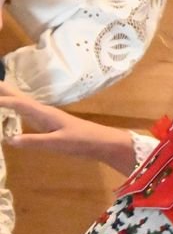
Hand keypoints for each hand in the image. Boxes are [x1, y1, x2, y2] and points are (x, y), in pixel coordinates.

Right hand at [0, 81, 135, 173]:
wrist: (102, 142)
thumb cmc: (82, 141)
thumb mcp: (57, 143)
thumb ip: (34, 141)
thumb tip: (8, 139)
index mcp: (44, 114)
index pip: (19, 104)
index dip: (2, 101)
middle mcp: (43, 112)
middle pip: (19, 98)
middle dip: (4, 90)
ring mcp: (46, 117)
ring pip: (22, 103)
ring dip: (8, 96)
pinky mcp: (49, 124)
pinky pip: (27, 112)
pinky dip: (16, 108)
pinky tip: (14, 109)